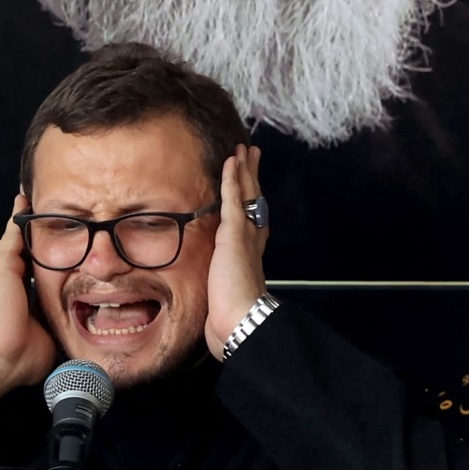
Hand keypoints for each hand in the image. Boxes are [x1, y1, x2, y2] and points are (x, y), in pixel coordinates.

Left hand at [204, 145, 270, 359]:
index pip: (252, 218)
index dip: (252, 199)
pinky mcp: (234, 232)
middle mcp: (253, 239)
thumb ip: (221, 287)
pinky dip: (233, 178)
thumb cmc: (233, 315)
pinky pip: (234, 198)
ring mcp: (246, 234)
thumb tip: (213, 296)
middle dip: (252, 176)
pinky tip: (232, 161)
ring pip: (247, 193)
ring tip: (243, 150)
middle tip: (252, 155)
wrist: (241, 319)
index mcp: (251, 253)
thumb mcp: (226, 296)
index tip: (251, 185)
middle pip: (255, 199)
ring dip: (245, 169)